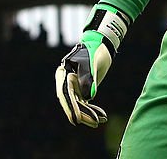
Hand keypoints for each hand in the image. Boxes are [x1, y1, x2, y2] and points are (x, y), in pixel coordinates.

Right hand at [55, 5, 129, 127]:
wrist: (102, 43)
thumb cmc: (95, 49)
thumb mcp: (93, 62)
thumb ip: (90, 78)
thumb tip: (89, 97)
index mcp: (64, 73)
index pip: (65, 93)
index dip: (70, 107)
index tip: (76, 119)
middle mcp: (67, 81)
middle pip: (72, 101)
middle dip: (82, 113)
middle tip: (94, 123)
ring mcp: (74, 86)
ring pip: (79, 104)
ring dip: (89, 114)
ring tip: (101, 121)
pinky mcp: (82, 89)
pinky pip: (85, 103)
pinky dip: (93, 110)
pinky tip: (102, 116)